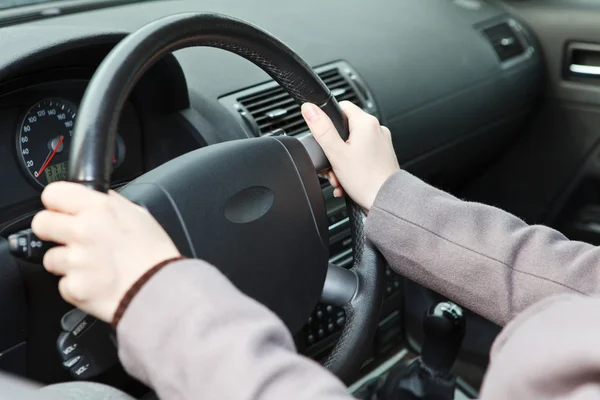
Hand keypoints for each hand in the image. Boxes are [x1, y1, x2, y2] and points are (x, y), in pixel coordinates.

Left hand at [31, 182, 180, 322]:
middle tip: (70, 239)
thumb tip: (97, 196)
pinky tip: (96, 282)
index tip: (62, 211)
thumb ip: (112, 203)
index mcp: (100, 209)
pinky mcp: (73, 287)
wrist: (160, 290)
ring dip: (67, 263)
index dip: (57, 203)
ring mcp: (76, 260)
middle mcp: (84, 230)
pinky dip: (76, 285)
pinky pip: (63, 284)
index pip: (53, 193)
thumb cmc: (155, 255)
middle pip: (41, 223)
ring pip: (50, 258)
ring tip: (92, 266)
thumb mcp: (139, 215)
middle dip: (52, 231)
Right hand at [301, 101, 399, 211]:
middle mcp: (377, 129)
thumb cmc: (366, 180)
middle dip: (333, 149)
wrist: (386, 201)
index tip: (325, 137)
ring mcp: (381, 143)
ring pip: (352, 145)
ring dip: (341, 162)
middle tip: (331, 165)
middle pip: (346, 130)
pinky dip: (352, 167)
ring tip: (339, 177)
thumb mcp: (336, 153)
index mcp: (366, 123)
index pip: (342, 107)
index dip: (329, 120)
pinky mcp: (383, 157)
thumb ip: (322, 129)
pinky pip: (362, 156)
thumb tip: (309, 109)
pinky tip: (347, 181)